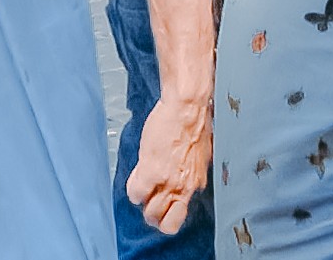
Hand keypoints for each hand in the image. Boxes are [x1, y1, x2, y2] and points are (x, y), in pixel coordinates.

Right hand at [128, 87, 212, 232]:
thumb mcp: (198, 154)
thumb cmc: (194, 122)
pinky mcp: (152, 171)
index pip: (181, 215)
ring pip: (151, 215)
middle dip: (155, 217)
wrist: (188, 107)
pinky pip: (136, 194)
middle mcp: (184, 187)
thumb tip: (186, 175)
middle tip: (149, 203)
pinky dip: (134, 190)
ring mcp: (168, 182)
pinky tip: (137, 178)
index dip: (169, 213)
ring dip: (144, 205)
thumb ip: (191, 171)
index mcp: (196, 183)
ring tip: (142, 191)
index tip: (164, 207)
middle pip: (167, 225)